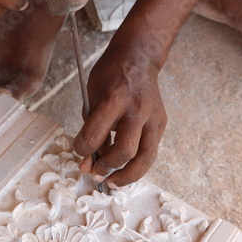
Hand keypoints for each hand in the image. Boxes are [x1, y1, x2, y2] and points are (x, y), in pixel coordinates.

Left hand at [73, 43, 166, 186]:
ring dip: (128, 176)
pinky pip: (151, 151)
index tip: (79, 151)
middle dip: (107, 167)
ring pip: (146, 158)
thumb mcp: (92, 95)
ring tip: (113, 183)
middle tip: (96, 173)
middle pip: (125, 151)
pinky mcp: (161, 123)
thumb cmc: (110, 75)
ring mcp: (153, 117)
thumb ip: (90, 127)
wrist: (138, 58)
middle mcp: (137, 110)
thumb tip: (87, 159)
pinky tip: (125, 167)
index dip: (82, 149)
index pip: (95, 135)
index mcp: (114, 99)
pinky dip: (137, 163)